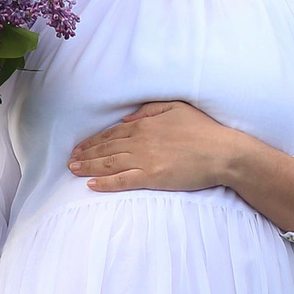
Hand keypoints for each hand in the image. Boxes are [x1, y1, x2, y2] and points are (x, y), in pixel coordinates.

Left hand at [65, 100, 242, 192]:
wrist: (223, 152)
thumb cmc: (203, 130)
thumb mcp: (176, 108)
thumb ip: (149, 110)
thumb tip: (127, 117)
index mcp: (145, 124)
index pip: (112, 133)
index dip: (93, 141)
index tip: (80, 147)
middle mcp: (141, 141)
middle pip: (106, 148)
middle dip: (85, 155)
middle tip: (70, 161)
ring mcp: (146, 160)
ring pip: (110, 163)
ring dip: (89, 167)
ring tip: (73, 171)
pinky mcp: (153, 177)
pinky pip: (123, 181)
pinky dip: (105, 183)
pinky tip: (91, 185)